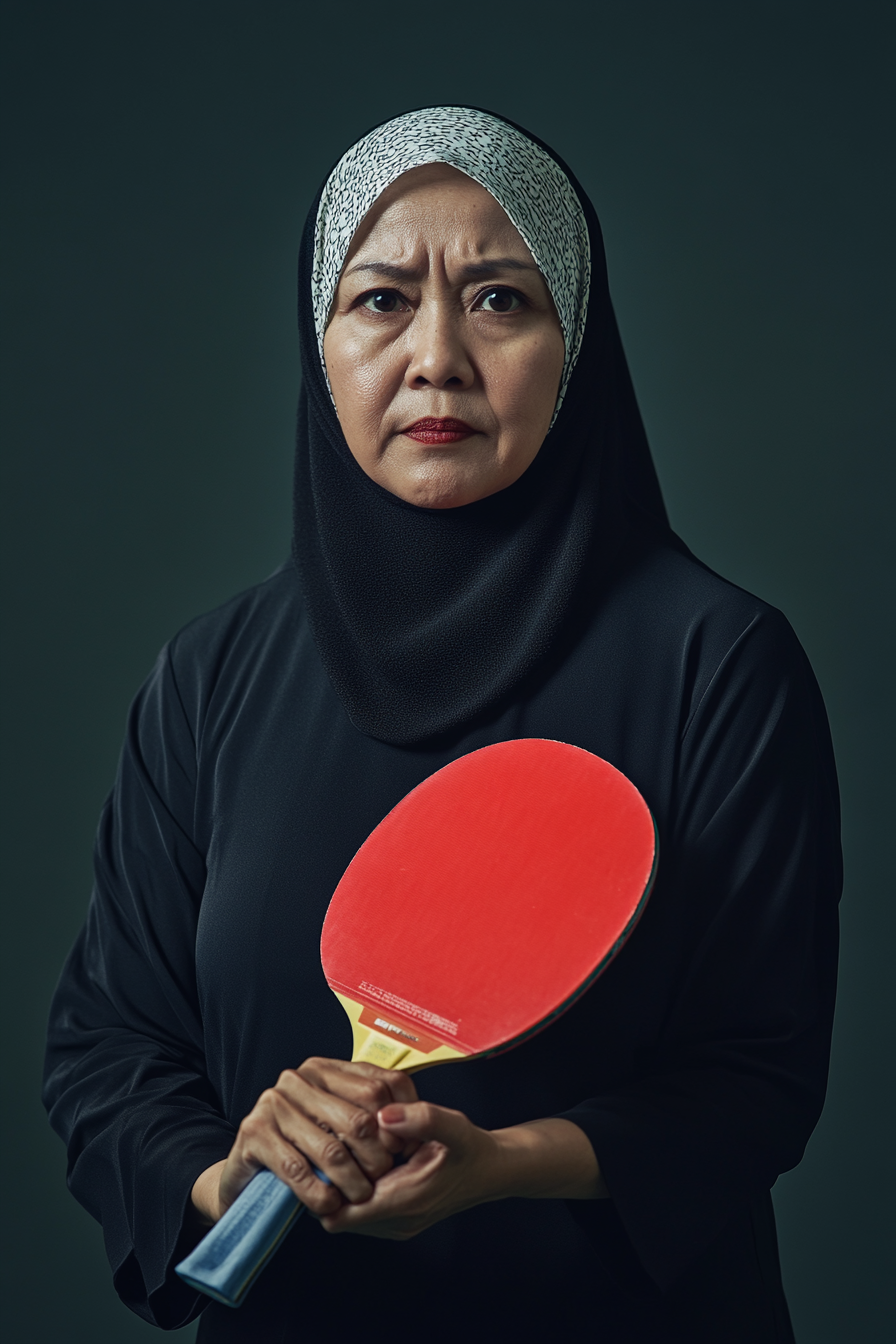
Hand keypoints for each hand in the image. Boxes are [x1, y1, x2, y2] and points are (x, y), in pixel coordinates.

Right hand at [190, 1058, 418, 1223]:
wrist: (246, 1171)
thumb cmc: (301, 1146)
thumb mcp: (336, 1123)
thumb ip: (368, 1114)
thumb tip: (412, 1127)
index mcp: (325, 1069)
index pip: (382, 1085)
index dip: (400, 1120)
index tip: (404, 1149)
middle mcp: (299, 1079)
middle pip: (360, 1119)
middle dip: (378, 1157)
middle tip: (381, 1179)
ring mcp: (273, 1104)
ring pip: (331, 1149)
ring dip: (352, 1182)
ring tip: (360, 1196)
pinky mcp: (254, 1133)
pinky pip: (298, 1170)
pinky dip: (319, 1193)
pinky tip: (329, 1204)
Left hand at [319, 1105, 605, 1240]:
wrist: (495, 1170)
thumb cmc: (472, 1148)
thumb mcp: (453, 1126)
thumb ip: (421, 1118)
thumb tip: (383, 1115)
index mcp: (405, 1202)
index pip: (339, 1212)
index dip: (325, 1184)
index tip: (324, 1154)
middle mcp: (397, 1222)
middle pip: (336, 1216)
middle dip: (328, 1185)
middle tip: (329, 1148)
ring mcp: (397, 1226)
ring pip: (345, 1217)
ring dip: (340, 1188)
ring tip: (344, 1153)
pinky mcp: (398, 1221)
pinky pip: (360, 1213)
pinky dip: (354, 1191)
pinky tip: (361, 1162)